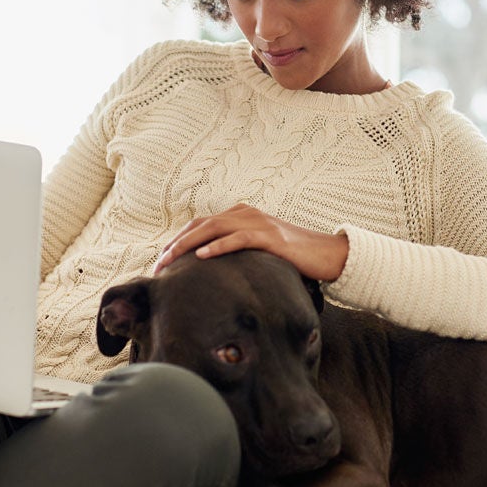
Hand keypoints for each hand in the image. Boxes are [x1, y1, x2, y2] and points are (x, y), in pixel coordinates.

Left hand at [154, 204, 348, 281]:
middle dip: (176, 244)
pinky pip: (239, 238)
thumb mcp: (259, 252)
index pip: (201, 224)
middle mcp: (246, 214)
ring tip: (171, 260)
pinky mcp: (271, 237)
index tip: (162, 260)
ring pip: (214, 228)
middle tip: (159, 265)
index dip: (179, 240)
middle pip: (201, 225)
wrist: (328, 254)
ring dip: (188, 245)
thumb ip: (237, 254)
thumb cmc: (293, 257)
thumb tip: (212, 273)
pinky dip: (218, 246)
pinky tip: (202, 257)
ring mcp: (258, 223)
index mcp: (241, 215)